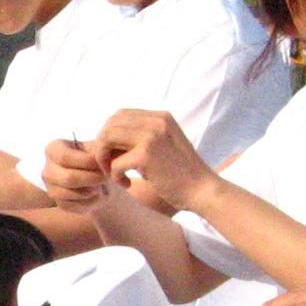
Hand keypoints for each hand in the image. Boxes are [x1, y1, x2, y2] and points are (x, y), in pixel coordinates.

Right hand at [39, 137, 111, 207]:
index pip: (65, 157)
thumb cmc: (97, 160)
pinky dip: (91, 201)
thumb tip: (101, 158)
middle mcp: (47, 169)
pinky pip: (75, 205)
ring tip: (102, 184)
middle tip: (107, 177)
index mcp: (53, 149)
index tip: (104, 163)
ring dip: (93, 190)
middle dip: (92, 178)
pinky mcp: (59, 203)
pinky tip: (97, 193)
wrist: (100, 181)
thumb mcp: (98, 149)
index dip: (87, 161)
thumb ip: (98, 150)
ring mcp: (51, 188)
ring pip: (73, 193)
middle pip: (68, 178)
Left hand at [90, 109, 212, 210]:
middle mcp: (156, 121)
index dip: (109, 134)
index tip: (113, 154)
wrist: (203, 191)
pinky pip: (115, 163)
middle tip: (109, 165)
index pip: (120, 115)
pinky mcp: (147, 155)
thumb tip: (104, 139)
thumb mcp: (163, 146)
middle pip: (110, 123)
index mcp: (160, 117)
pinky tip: (127, 184)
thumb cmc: (181, 174)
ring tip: (114, 173)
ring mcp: (152, 136)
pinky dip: (115, 176)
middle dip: (102, 145)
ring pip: (107, 138)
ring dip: (104, 158)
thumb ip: (140, 138)